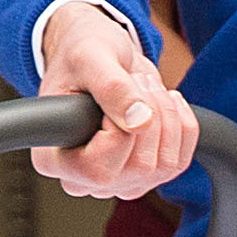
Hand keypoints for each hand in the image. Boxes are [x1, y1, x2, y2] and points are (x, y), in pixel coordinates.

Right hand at [34, 0, 199, 198]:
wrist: (99, 57)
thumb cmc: (80, 55)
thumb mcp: (89, 58)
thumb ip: (111, 88)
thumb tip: (141, 122)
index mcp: (53, 159)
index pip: (99, 168)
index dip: (119, 129)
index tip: (116, 92)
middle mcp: (83, 180)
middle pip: (141, 166)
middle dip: (151, 113)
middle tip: (135, 80)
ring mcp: (117, 181)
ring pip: (165, 164)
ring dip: (166, 115)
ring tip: (145, 87)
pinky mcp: (144, 175)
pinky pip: (179, 160)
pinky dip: (182, 125)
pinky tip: (164, 100)